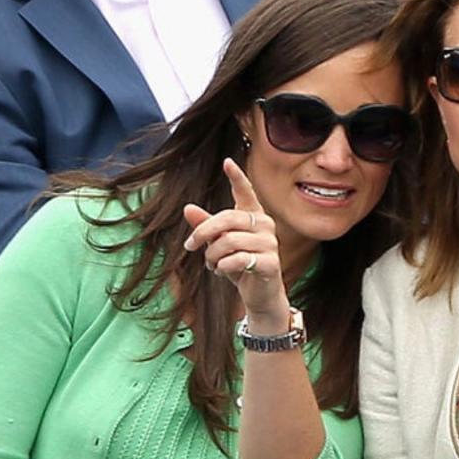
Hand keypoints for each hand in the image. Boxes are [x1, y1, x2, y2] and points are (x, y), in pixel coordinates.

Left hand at [183, 160, 289, 324]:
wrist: (261, 296)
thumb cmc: (241, 266)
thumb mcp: (220, 245)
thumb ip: (207, 227)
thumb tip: (187, 208)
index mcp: (253, 216)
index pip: (246, 193)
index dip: (237, 178)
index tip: (227, 162)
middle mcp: (265, 225)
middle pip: (227, 218)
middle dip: (203, 232)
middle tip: (190, 245)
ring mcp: (270, 244)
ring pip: (229, 240)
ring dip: (212, 255)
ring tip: (210, 264)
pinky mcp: (271, 263)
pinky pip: (237, 259)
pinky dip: (223, 266)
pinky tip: (221, 271)